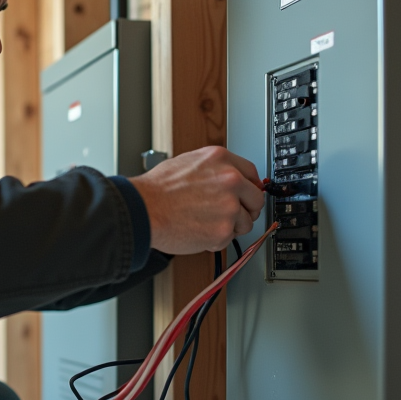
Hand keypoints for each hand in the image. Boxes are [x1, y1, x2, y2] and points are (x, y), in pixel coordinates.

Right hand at [128, 146, 264, 254]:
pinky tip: (198, 230)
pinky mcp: (223, 230)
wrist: (144, 209)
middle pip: (256, 200)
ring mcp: (229, 207)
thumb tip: (229, 178)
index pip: (253, 174)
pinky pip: (229, 238)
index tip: (248, 195)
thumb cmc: (158, 189)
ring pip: (246, 223)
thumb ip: (214, 169)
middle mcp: (230, 180)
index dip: (250, 187)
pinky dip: (216, 239)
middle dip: (246, 209)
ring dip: (230, 227)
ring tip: (206, 223)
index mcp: (221, 160)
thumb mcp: (188, 162)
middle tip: (231, 215)